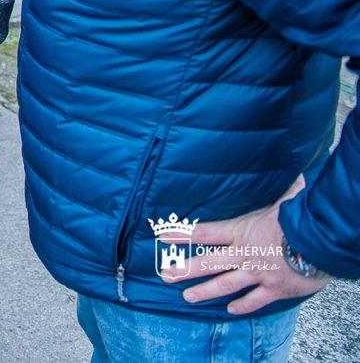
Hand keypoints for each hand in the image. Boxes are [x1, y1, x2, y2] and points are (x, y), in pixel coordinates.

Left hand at [163, 176, 329, 314]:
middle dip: (184, 269)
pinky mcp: (275, 289)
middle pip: (207, 263)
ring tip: (188, 297)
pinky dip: (242, 305)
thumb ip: (278, 187)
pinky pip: (255, 300)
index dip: (180, 234)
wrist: (320, 242)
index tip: (161, 236)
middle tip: (166, 275)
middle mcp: (243, 254)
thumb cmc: (300, 216)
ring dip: (205, 291)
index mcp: (241, 231)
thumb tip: (285, 171)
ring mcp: (257, 273)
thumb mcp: (282, 197)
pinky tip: (231, 309)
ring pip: (225, 284)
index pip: (203, 232)